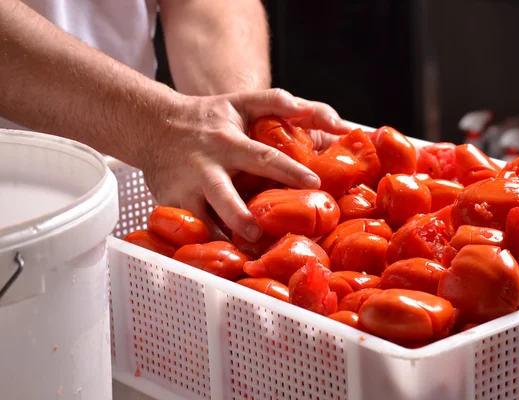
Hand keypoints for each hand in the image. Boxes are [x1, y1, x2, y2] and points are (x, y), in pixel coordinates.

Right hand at [142, 88, 352, 242]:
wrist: (153, 125)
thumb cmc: (207, 117)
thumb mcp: (240, 101)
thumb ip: (277, 102)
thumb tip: (316, 112)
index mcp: (228, 143)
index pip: (264, 157)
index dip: (289, 171)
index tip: (313, 184)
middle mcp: (206, 167)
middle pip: (224, 195)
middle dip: (242, 217)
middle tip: (262, 235)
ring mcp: (186, 188)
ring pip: (203, 218)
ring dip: (222, 238)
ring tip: (243, 256)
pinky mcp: (171, 204)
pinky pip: (190, 228)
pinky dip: (205, 243)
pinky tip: (221, 259)